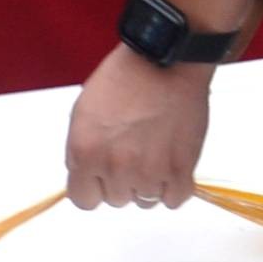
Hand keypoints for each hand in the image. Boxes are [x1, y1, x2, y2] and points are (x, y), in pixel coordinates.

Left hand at [65, 43, 211, 207]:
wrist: (166, 61)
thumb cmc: (125, 78)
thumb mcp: (83, 112)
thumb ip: (82, 151)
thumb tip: (88, 176)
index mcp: (85, 151)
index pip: (83, 199)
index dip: (93, 187)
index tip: (101, 175)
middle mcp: (115, 166)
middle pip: (116, 200)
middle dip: (122, 180)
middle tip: (133, 150)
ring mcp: (150, 170)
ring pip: (145, 201)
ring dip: (149, 182)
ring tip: (155, 151)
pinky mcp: (181, 169)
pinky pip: (175, 199)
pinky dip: (174, 186)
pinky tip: (171, 164)